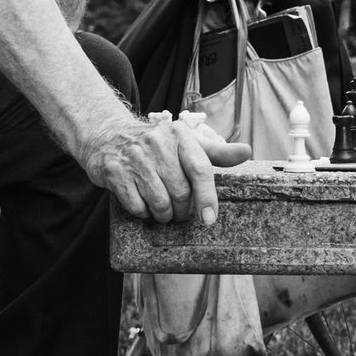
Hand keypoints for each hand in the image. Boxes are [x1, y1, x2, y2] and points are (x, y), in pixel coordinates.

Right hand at [85, 110, 251, 224]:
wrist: (108, 136)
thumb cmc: (156, 144)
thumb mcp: (187, 143)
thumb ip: (217, 152)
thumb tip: (246, 152)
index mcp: (180, 136)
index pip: (200, 169)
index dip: (207, 197)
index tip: (208, 219)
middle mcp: (157, 144)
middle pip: (181, 193)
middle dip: (183, 210)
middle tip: (181, 212)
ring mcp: (135, 158)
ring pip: (159, 203)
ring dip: (164, 216)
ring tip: (164, 211)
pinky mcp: (114, 172)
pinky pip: (137, 207)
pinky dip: (143, 213)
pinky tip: (144, 205)